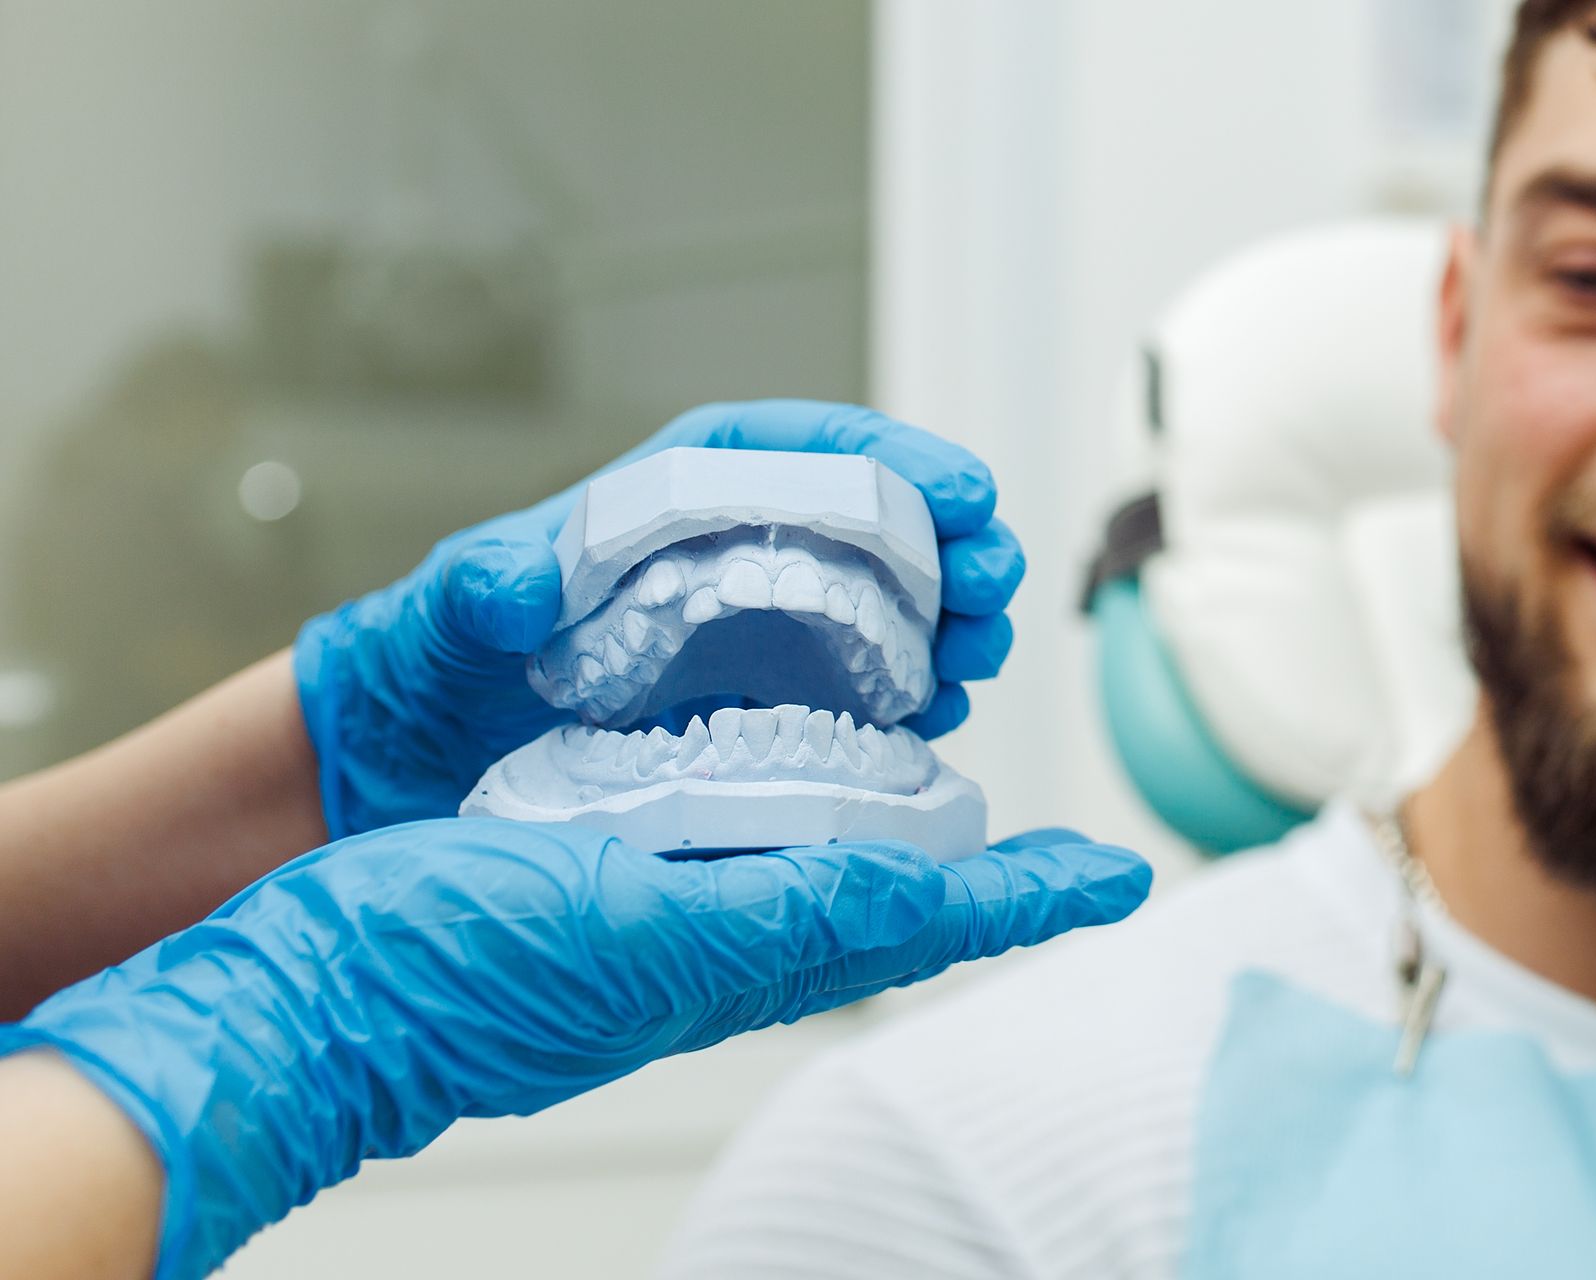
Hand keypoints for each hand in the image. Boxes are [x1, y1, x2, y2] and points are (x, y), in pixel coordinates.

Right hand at [2, 821, 1148, 1279]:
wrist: (315, 1001)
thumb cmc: (452, 974)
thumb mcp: (635, 927)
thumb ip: (775, 912)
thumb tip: (911, 893)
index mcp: (743, 958)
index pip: (922, 921)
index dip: (1026, 899)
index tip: (1115, 877)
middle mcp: (719, 947)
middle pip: (893, 916)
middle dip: (991, 887)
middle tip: (1065, 859)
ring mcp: (662, 924)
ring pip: (824, 887)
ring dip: (911, 852)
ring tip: (961, 809)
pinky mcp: (597, 892)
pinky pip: (731, 861)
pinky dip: (799, 828)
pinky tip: (795, 796)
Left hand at [295, 400, 1023, 837]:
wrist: (414, 766)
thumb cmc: (432, 662)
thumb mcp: (448, 613)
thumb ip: (481, 587)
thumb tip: (520, 585)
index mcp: (681, 504)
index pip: (810, 456)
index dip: (897, 465)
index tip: (962, 491)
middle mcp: (737, 565)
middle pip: (877, 533)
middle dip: (952, 548)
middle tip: (994, 584)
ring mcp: (761, 646)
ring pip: (891, 615)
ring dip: (952, 628)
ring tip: (981, 656)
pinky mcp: (766, 723)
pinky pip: (865, 701)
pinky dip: (915, 704)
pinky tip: (938, 724)